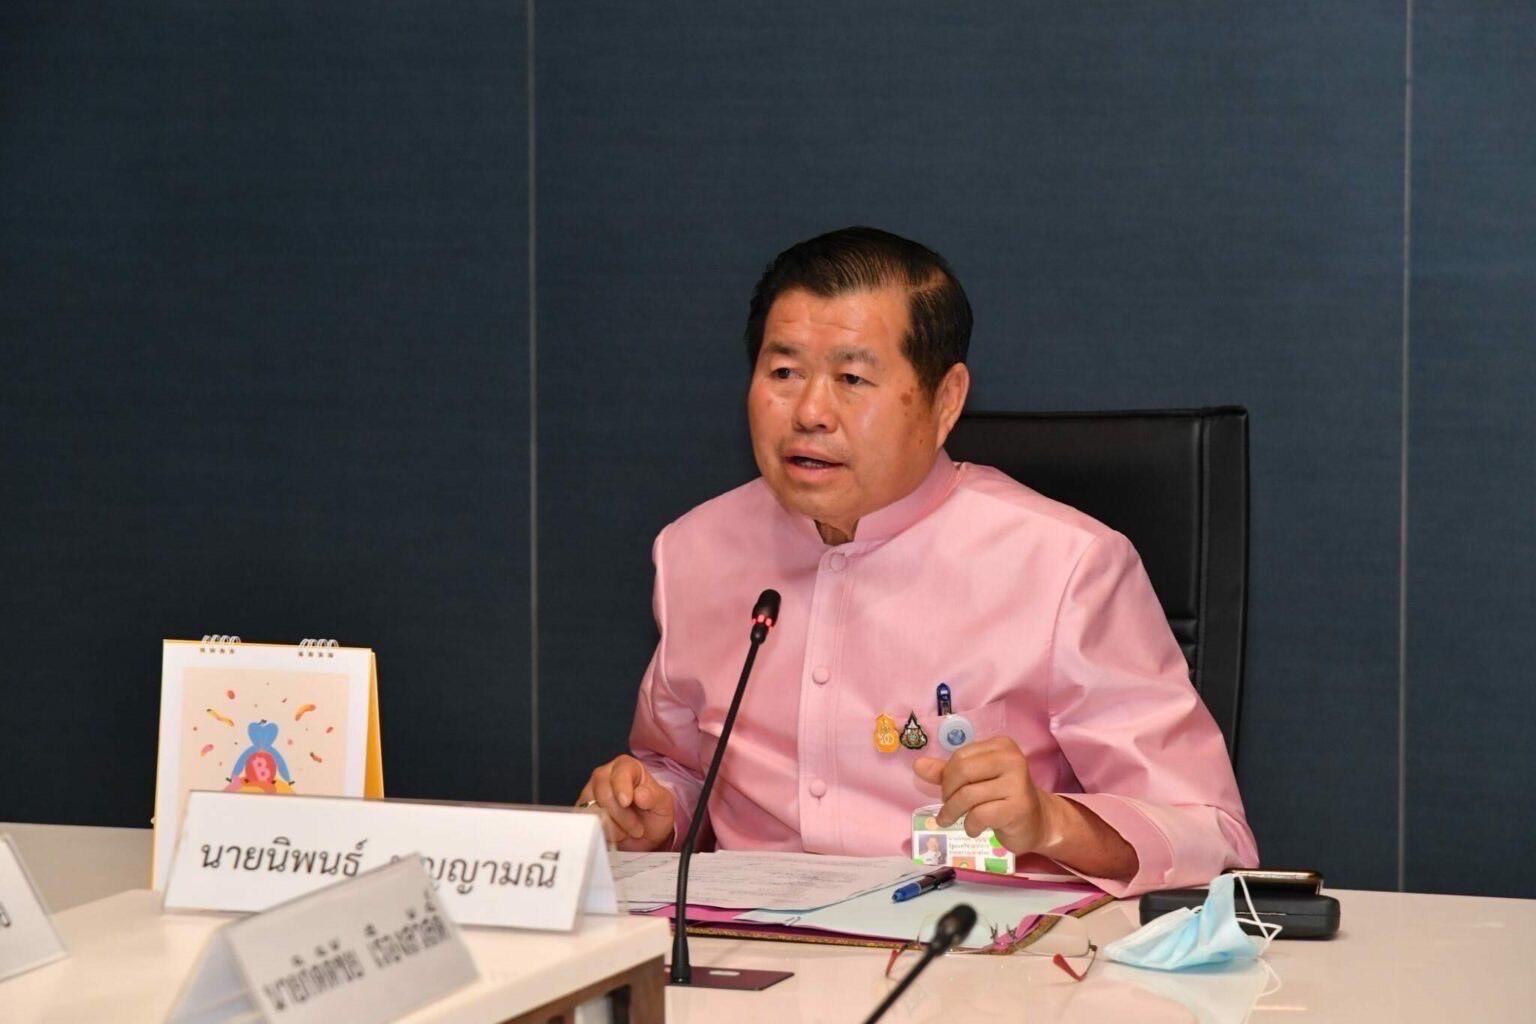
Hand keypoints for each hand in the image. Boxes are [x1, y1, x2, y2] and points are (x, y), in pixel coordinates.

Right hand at [577, 754, 675, 851]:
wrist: (645, 831)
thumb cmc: (653, 812)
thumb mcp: (663, 804)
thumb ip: (654, 796)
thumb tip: (640, 794)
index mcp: (626, 766)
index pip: (620, 773)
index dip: (622, 787)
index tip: (626, 802)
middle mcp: (605, 776)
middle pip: (604, 794)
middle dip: (622, 816)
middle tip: (637, 828)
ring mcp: (591, 793)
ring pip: (593, 811)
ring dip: (613, 827)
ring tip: (628, 831)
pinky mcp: (583, 811)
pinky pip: (587, 824)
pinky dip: (602, 833)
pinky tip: (615, 834)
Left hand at [912, 737, 1057, 855]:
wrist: (1036, 822)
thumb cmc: (1001, 798)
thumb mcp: (974, 780)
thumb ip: (947, 772)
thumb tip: (918, 765)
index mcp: (1001, 746)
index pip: (960, 756)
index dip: (947, 777)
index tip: (949, 792)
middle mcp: (1012, 759)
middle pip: (962, 771)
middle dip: (948, 793)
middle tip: (948, 807)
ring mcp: (1018, 782)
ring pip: (968, 795)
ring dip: (953, 813)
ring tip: (952, 821)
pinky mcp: (1019, 807)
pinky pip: (980, 815)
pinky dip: (970, 825)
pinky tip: (973, 829)